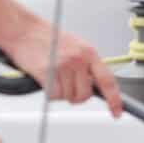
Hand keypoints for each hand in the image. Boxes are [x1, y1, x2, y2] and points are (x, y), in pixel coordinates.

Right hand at [3, 20, 122, 117]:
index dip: (114, 98)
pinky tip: (46, 79)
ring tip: (54, 77)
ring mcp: (64, 65)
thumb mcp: (77, 47)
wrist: (26, 31)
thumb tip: (94, 85)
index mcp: (90, 53)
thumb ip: (87, 65)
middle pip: (84, 94)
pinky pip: (53, 95)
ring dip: (60, 93)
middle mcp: (79, 59)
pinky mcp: (47, 72)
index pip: (107, 80)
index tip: (116, 111)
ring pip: (67, 96)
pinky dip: (49, 93)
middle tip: (67, 87)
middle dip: (76, 96)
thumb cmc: (49, 39)